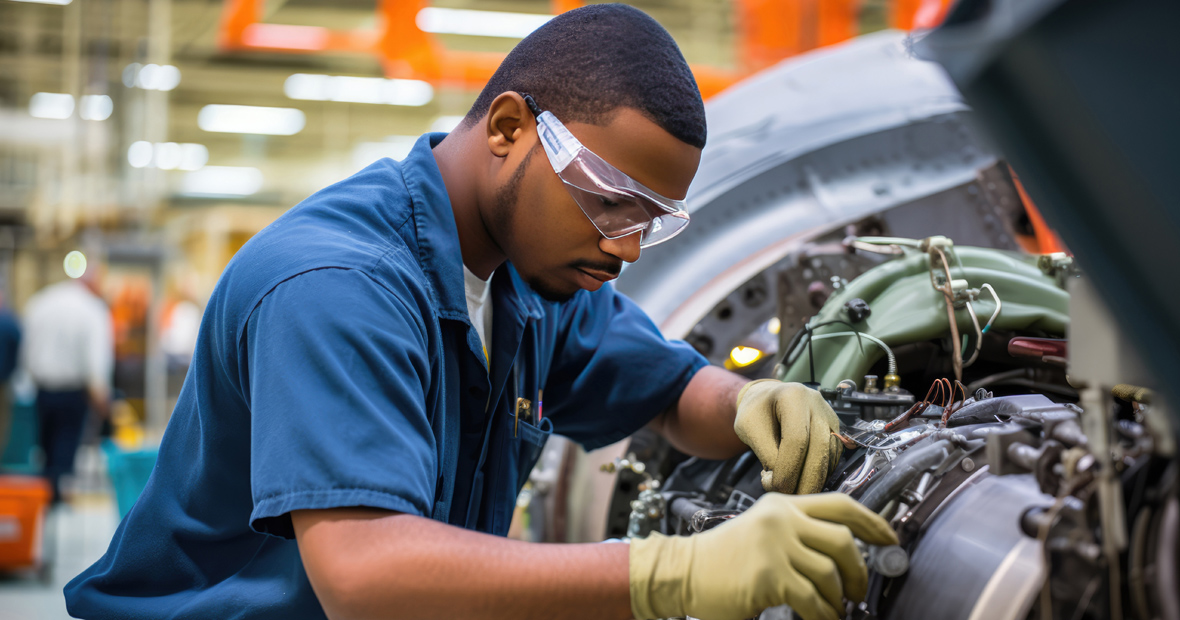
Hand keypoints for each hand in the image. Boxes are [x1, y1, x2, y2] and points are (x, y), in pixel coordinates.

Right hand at [629, 493, 898, 619]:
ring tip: (833, 609)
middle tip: (858, 590)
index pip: (841, 504)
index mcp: (783, 505)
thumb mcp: (764, 530)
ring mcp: (774, 546)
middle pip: (843, 539)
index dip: (874, 522)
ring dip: (838, 599)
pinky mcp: (768, 575)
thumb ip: (799, 531)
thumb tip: (847, 551)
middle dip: (859, 570)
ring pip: (830, 573)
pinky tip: (819, 617)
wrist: (683, 572)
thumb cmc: (724, 559)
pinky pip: (812, 598)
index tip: (891, 540)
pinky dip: (822, 613)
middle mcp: (781, 519)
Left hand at [734, 380, 841, 493]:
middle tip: (790, 498)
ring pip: (829, 455)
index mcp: (793, 397)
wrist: (767, 399)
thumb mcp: (748, 428)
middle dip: (806, 481)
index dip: (788, 469)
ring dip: (815, 480)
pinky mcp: (835, 429)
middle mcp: (817, 404)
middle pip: (819, 449)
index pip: (797, 440)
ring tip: (794, 492)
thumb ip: (766, 453)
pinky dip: (820, 473)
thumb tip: (782, 481)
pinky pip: (833, 457)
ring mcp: (829, 416)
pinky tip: (804, 480)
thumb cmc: (755, 413)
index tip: (775, 487)